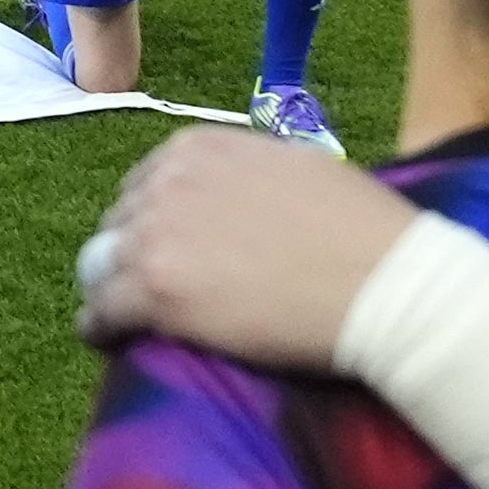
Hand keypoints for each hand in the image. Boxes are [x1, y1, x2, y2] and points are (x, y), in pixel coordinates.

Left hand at [73, 129, 412, 366]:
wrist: (386, 284)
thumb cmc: (363, 230)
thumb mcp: (296, 169)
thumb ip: (247, 175)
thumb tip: (234, 198)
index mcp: (199, 148)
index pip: (145, 183)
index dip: (151, 219)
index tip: (162, 245)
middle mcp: (168, 182)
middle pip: (120, 223)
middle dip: (129, 252)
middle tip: (146, 286)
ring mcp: (156, 236)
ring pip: (101, 267)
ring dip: (111, 289)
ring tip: (120, 315)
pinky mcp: (153, 292)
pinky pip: (102, 314)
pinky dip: (101, 329)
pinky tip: (107, 340)